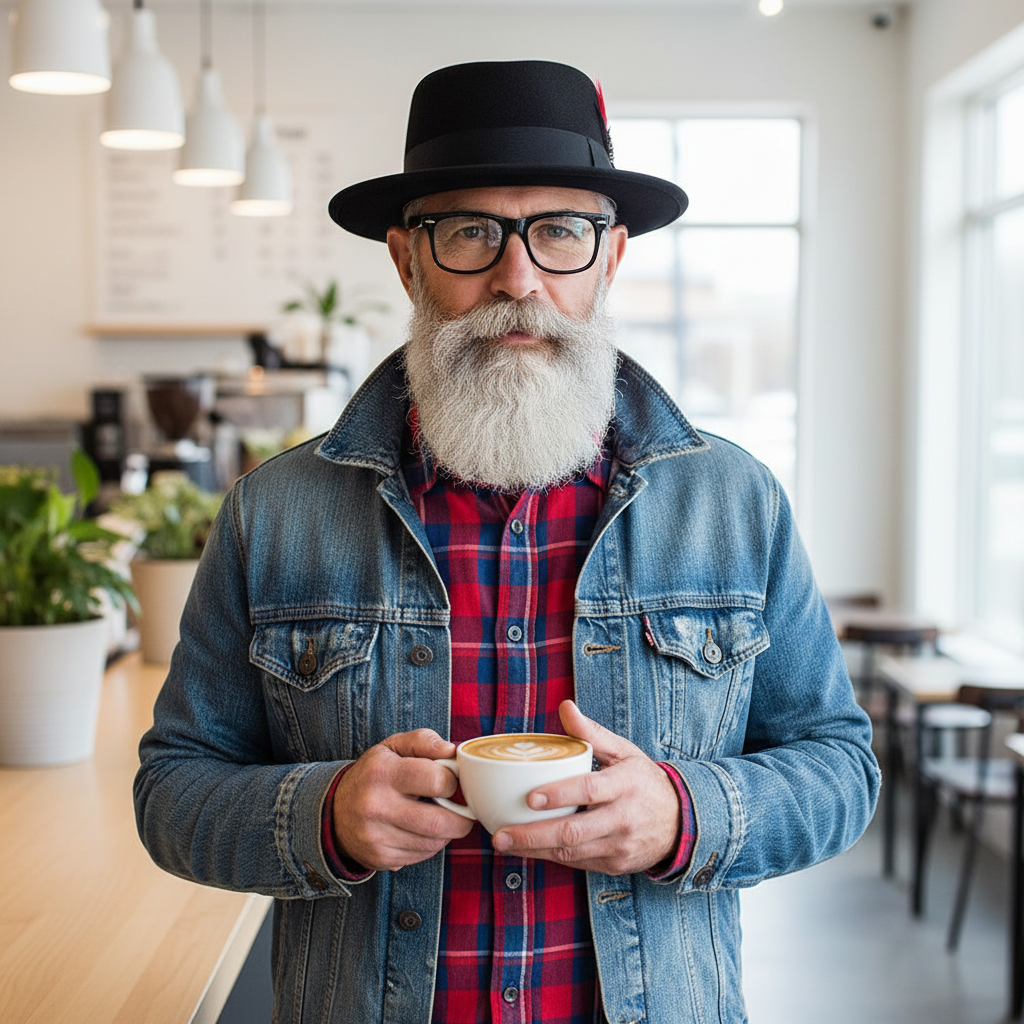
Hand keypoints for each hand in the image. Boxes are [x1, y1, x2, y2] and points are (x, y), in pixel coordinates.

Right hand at [333, 728, 473, 871]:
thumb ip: (423, 741)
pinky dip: (430, 845)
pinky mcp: (379, 857)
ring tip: (442, 818)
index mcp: (382, 772)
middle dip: (461, 818)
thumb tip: (451, 751)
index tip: (452, 782)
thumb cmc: (373, 774)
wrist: (335, 810)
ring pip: (433, 843)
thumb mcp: (393, 747)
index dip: (452, 782)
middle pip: (438, 821)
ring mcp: (376, 836)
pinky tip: (423, 832)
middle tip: (463, 810)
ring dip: (447, 833)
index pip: (435, 780)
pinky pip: (421, 856)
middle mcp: (375, 806)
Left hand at [491, 701, 680, 874]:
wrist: (681, 822)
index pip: (590, 790)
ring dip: (535, 850)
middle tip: (501, 834)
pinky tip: (528, 849)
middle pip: (574, 832)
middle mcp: (623, 818)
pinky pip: (578, 863)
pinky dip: (550, 857)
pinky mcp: (614, 865)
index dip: (560, 794)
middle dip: (534, 835)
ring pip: (572, 853)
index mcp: (625, 785)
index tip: (531, 797)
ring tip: (504, 842)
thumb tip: (565, 707)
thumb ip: (592, 733)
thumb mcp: (624, 752)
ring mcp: (619, 846)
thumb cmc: (643, 782)